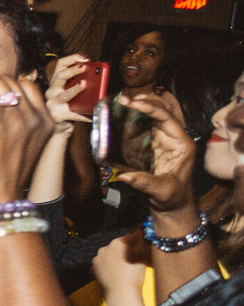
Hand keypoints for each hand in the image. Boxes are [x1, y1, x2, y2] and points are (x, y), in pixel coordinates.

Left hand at [0, 77, 53, 207]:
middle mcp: (33, 118)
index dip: (11, 89)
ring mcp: (14, 121)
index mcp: (45, 121)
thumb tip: (13, 91)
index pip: (28, 84)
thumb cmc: (9, 168)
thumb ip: (26, 117)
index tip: (2, 104)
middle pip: (11, 81)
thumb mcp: (30, 140)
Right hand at [42, 54, 93, 125]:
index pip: (61, 65)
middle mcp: (52, 91)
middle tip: (85, 67)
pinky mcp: (57, 115)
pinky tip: (92, 113)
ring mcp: (52, 103)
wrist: (60, 127)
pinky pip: (73, 113)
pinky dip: (84, 114)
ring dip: (75, 89)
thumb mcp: (73, 93)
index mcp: (56, 82)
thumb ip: (81, 84)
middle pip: (60, 76)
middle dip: (72, 70)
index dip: (72, 59)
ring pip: (65, 94)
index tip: (86, 58)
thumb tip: (98, 79)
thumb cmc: (70, 107)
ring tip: (85, 84)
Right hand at [118, 90, 196, 216]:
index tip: (133, 103)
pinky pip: (147, 124)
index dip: (151, 108)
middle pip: (165, 110)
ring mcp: (165, 139)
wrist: (173, 205)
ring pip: (157, 114)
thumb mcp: (162, 191)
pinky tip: (123, 112)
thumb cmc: (172, 198)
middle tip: (127, 99)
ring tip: (124, 101)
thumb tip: (124, 176)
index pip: (168, 119)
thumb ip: (145, 183)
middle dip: (148, 101)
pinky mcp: (154, 143)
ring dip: (142, 105)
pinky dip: (136, 116)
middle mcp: (175, 138)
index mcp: (182, 145)